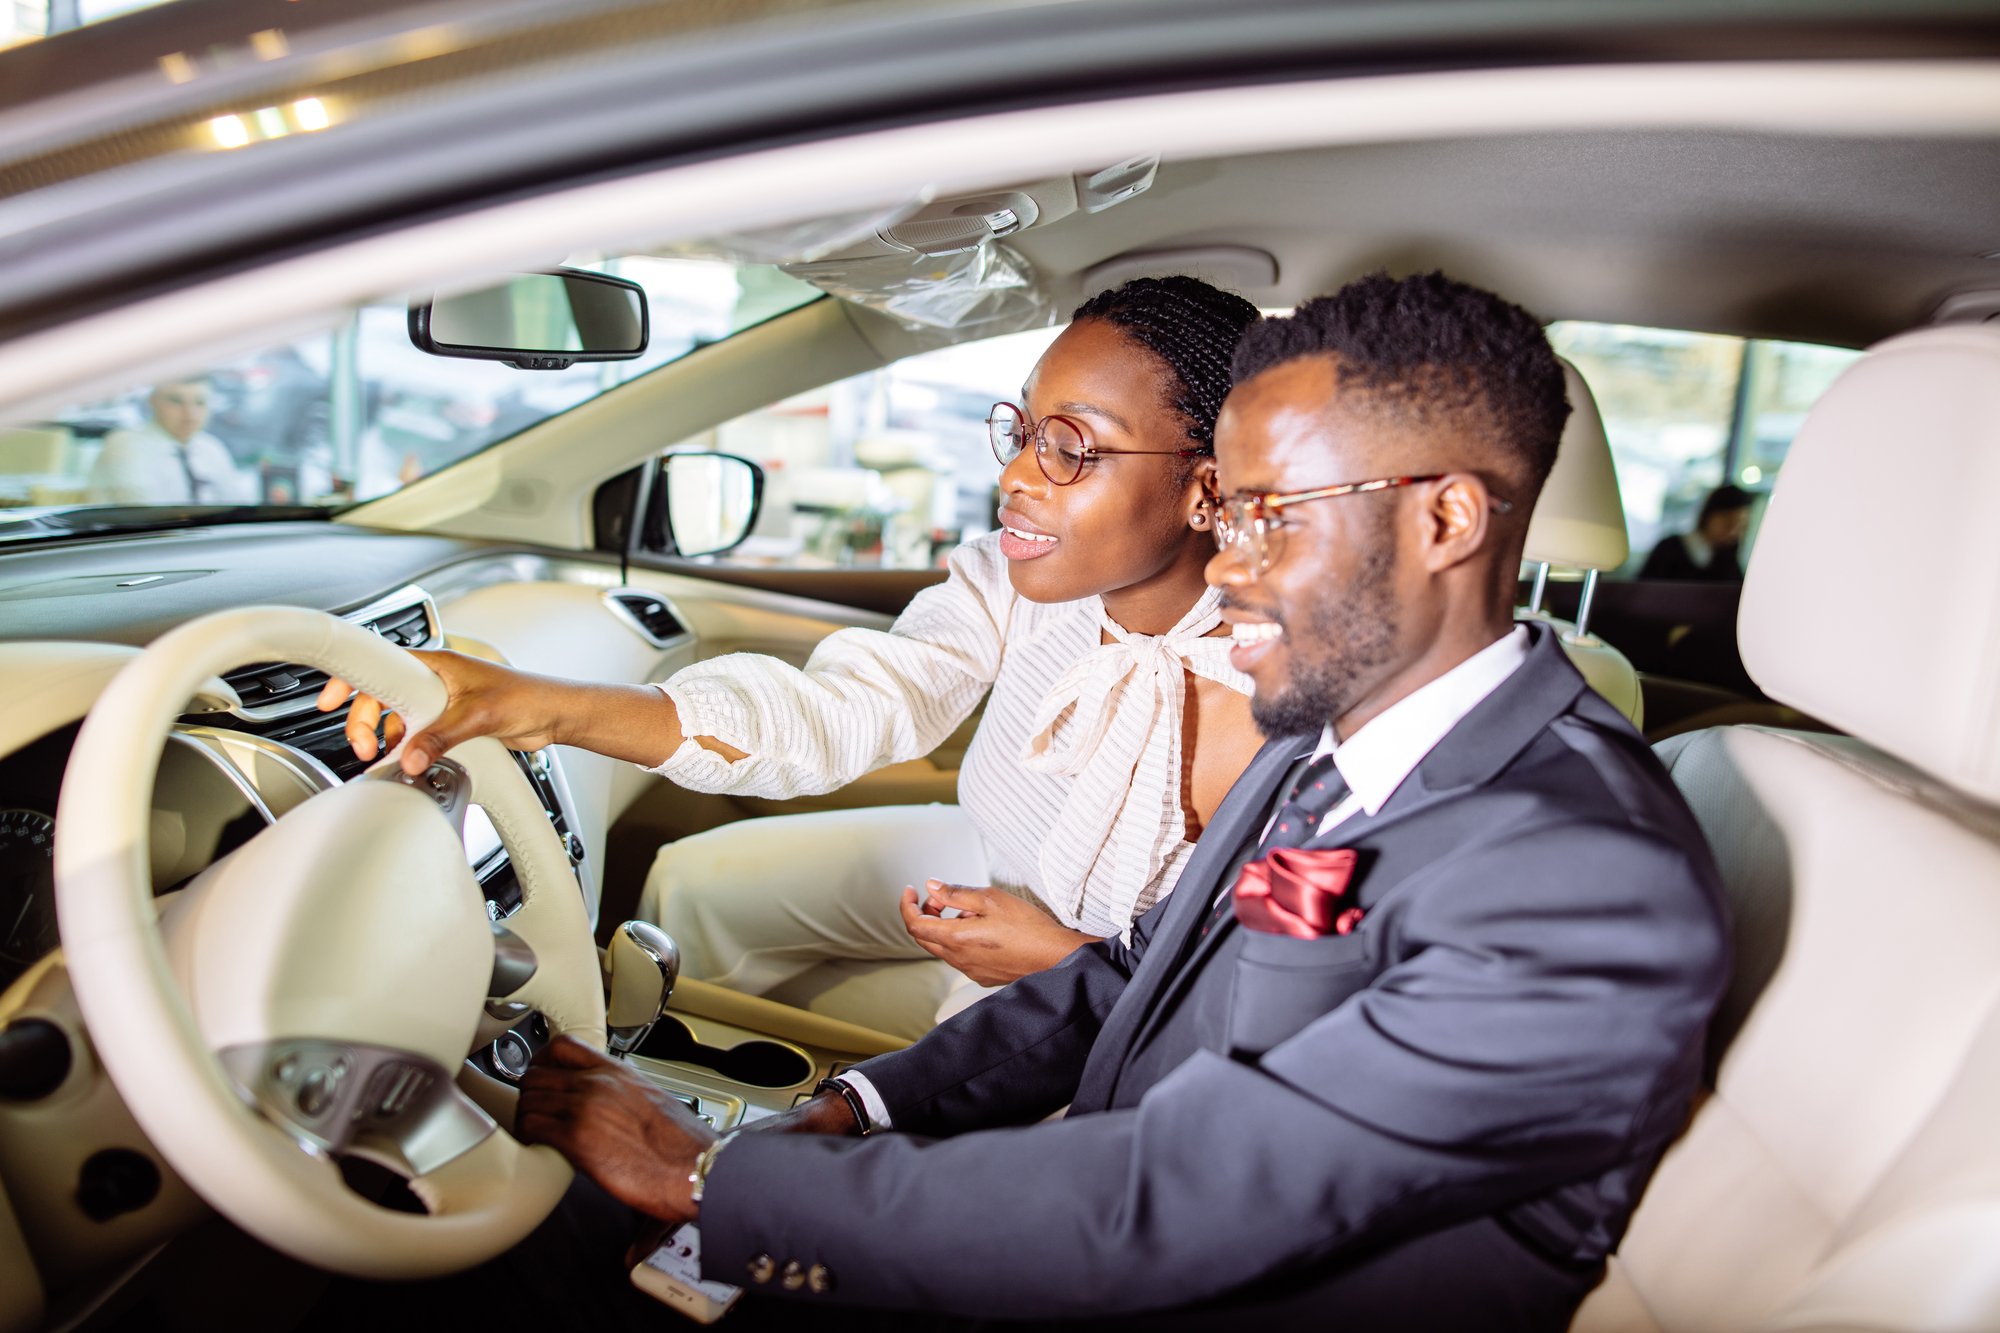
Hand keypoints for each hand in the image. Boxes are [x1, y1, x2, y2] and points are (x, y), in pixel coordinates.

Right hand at [316, 649, 562, 775]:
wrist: (551, 716)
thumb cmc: (525, 698)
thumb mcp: (477, 717)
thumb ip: (440, 737)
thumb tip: (409, 757)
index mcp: (435, 664)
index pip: (381, 663)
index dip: (350, 679)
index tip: (328, 699)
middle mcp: (433, 679)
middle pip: (380, 696)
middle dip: (365, 721)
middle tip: (365, 747)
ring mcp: (438, 701)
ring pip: (394, 716)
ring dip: (385, 737)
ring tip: (386, 756)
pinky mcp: (446, 721)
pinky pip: (413, 732)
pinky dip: (404, 746)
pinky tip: (406, 759)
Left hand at [516, 1035, 714, 1224]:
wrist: (696, 1168)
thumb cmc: (683, 1144)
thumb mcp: (652, 1101)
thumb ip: (622, 1096)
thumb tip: (609, 1109)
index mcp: (618, 1072)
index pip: (562, 1046)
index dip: (542, 1062)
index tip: (541, 1077)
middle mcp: (599, 1084)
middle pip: (536, 1074)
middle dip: (530, 1095)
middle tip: (536, 1112)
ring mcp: (586, 1109)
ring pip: (528, 1100)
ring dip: (527, 1118)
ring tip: (537, 1134)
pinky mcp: (577, 1140)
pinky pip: (532, 1129)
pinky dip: (529, 1139)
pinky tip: (541, 1149)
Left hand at [898, 881, 1098, 986]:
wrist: (1055, 957)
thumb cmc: (1028, 927)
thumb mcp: (991, 899)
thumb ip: (957, 893)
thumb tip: (932, 887)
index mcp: (956, 939)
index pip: (915, 925)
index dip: (907, 905)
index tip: (911, 890)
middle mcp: (959, 959)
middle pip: (924, 938)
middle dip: (925, 913)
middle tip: (941, 897)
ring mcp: (970, 970)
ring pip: (942, 947)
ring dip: (944, 926)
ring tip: (970, 910)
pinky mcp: (983, 975)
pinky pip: (959, 956)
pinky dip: (959, 939)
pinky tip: (982, 928)